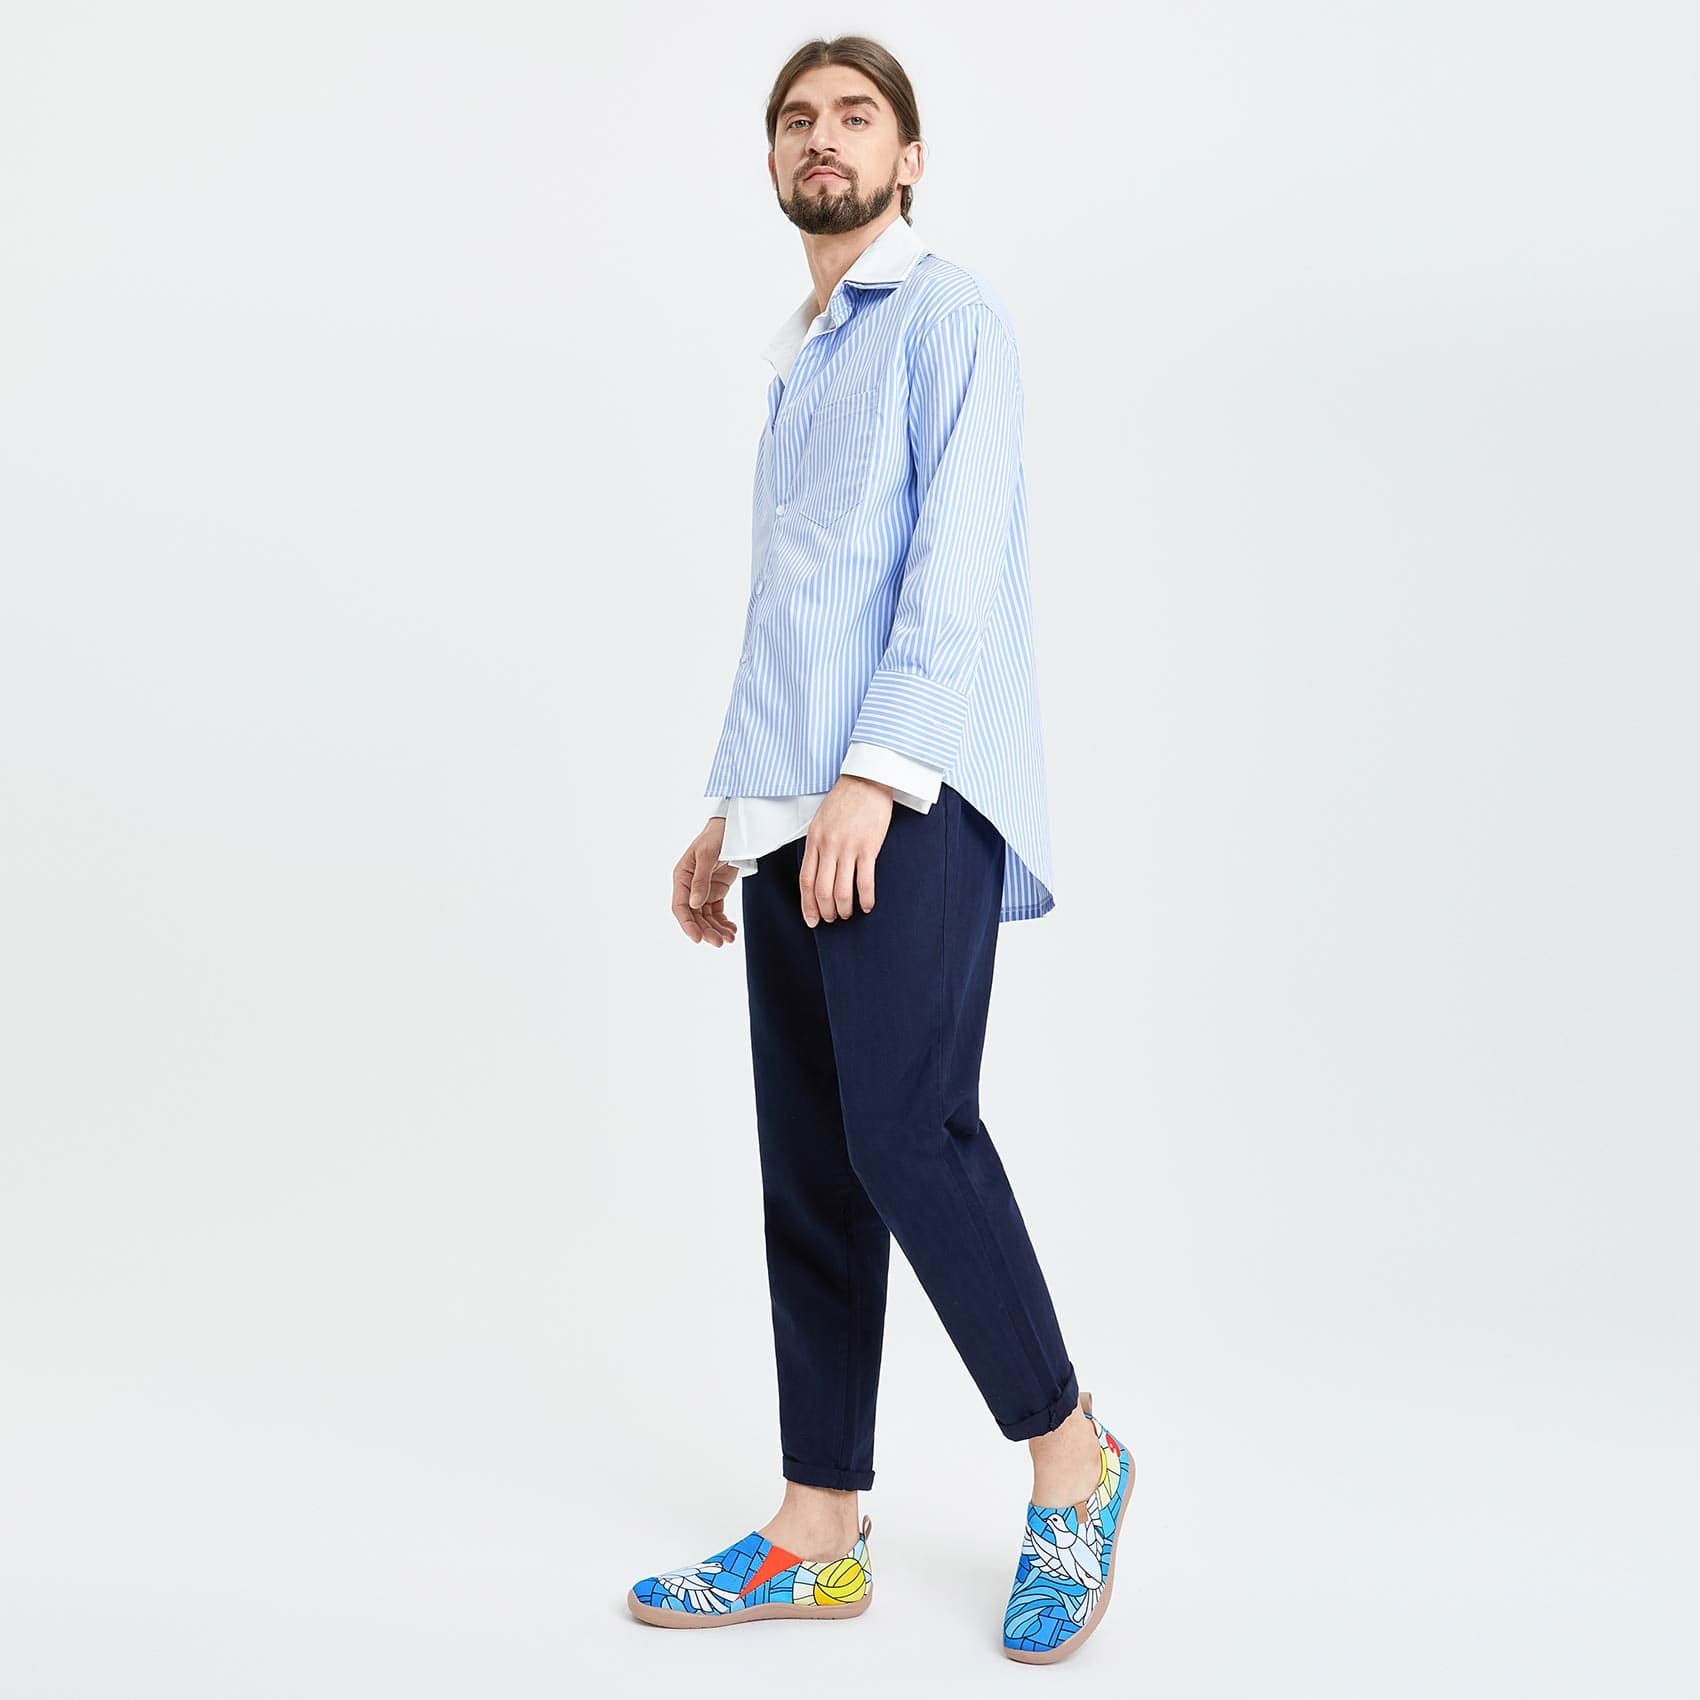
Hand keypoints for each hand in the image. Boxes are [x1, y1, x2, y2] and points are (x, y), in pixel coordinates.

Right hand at [672, 814, 739, 945]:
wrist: (734, 827)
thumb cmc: (718, 836)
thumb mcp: (708, 854)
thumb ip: (701, 879)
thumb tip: (694, 904)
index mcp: (682, 876)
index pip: (680, 906)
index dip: (687, 924)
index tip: (698, 939)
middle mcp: (690, 886)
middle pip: (694, 915)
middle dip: (706, 930)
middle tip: (720, 943)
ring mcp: (703, 889)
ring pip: (706, 917)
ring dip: (716, 929)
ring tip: (729, 939)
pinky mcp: (716, 890)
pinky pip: (717, 912)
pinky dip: (723, 922)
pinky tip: (732, 930)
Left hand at [799, 776, 892, 925]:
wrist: (866, 779)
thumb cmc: (845, 800)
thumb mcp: (820, 821)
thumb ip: (817, 845)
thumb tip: (817, 870)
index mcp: (814, 840)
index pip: (805, 880)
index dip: (807, 904)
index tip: (811, 919)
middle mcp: (828, 846)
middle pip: (822, 890)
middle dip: (825, 911)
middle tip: (831, 919)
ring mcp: (848, 847)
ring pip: (842, 890)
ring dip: (844, 908)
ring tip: (847, 914)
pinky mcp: (868, 847)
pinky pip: (865, 880)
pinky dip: (866, 898)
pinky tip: (868, 905)